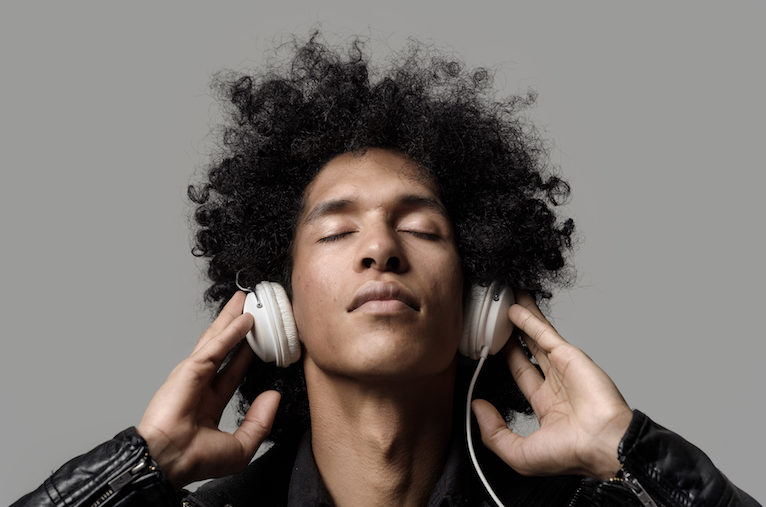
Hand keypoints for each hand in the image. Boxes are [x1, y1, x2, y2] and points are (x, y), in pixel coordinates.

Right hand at [137, 291, 280, 488]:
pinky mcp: (189, 370)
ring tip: (244, 300)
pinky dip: (230, 332)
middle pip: (223, 349)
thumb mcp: (240, 447)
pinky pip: (215, 347)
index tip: (258, 340)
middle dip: (235, 328)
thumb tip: (273, 396)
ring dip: (231, 319)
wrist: (168, 462)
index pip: (232, 372)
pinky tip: (244, 319)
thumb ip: (260, 422)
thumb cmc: (194, 460)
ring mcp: (192, 376)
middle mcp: (199, 387)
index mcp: (208, 405)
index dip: (245, 355)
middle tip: (249, 308)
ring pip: (217, 341)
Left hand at [471, 290, 632, 479]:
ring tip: (506, 300)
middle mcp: (556, 384)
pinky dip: (529, 320)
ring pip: (536, 337)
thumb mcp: (520, 454)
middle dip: (513, 334)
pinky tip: (515, 309)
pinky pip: (544, 334)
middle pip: (527, 350)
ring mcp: (564, 368)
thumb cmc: (572, 455)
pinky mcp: (570, 356)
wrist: (603, 445)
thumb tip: (476, 406)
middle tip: (497, 317)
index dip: (505, 358)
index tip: (489, 346)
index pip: (520, 373)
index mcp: (546, 406)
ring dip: (521, 318)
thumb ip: (494, 432)